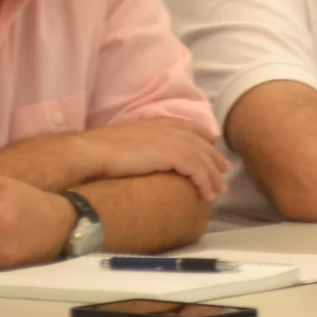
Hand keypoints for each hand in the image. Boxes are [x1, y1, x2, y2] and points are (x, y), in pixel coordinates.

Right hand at [76, 119, 230, 200]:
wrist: (91, 152)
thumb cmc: (100, 150)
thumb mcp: (126, 140)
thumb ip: (142, 143)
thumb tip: (145, 154)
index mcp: (157, 122)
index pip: (189, 127)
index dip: (203, 137)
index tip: (212, 146)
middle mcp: (168, 129)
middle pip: (201, 144)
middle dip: (214, 159)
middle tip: (224, 173)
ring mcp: (170, 141)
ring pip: (202, 159)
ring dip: (212, 176)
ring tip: (218, 192)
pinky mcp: (171, 155)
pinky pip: (196, 170)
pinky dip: (203, 182)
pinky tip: (206, 194)